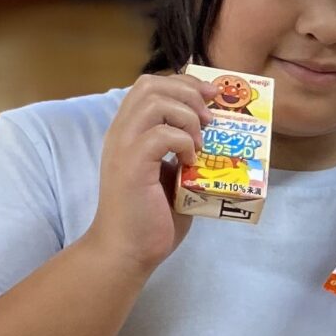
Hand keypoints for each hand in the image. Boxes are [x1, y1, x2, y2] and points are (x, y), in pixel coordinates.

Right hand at [87, 72, 206, 274]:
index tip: (211, 98)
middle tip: (209, 118)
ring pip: (154, 101)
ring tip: (199, 142)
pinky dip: (183, 142)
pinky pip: (161, 135)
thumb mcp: (173, 177)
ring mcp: (124, 147)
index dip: (184, 84)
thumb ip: (183, 154)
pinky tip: (190, 162)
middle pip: (150, 84)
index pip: (150, 85)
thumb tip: (213, 141)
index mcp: (129, 132)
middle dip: (188, 92)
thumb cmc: (151, 218)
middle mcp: (122, 133)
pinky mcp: (132, 165)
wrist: (127, 250)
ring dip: (186, 116)